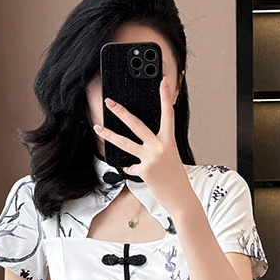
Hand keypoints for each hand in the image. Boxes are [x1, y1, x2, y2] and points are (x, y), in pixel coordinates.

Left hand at [94, 77, 196, 214]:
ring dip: (109, 135)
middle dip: (121, 112)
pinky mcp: (144, 170)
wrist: (180, 198)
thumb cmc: (175, 177)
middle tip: (110, 102)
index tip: (163, 81)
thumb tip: (142, 142)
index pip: (168, 114)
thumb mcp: (171, 156)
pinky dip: (130, 167)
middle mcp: (160, 146)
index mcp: (169, 140)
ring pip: (125, 143)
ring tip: (98, 129)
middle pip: (137, 124)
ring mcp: (151, 158)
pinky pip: (130, 166)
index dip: (166, 97)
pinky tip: (131, 168)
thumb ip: (159, 145)